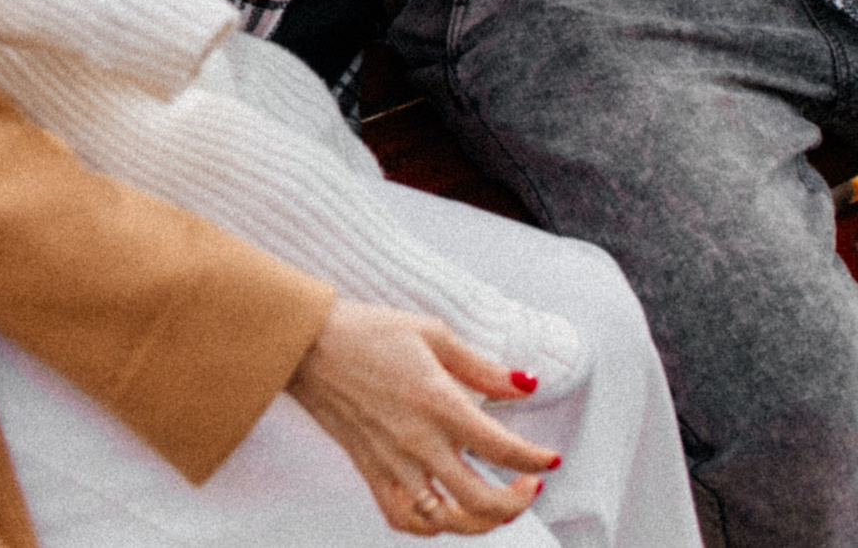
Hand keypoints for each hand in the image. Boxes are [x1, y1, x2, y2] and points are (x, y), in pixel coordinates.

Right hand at [287, 300, 559, 536]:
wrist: (308, 344)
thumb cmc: (366, 332)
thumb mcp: (433, 334)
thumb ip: (482, 367)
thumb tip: (524, 384)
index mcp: (439, 402)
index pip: (502, 448)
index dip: (535, 460)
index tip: (548, 459)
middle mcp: (418, 441)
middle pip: (481, 499)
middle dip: (518, 502)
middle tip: (530, 486)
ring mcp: (392, 462)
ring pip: (445, 520)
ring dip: (480, 522)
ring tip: (494, 506)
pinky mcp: (369, 471)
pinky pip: (401, 518)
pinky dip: (428, 526)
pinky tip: (444, 512)